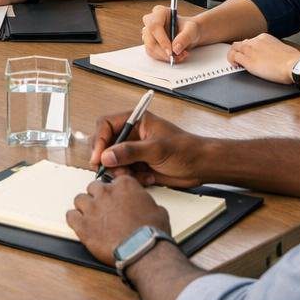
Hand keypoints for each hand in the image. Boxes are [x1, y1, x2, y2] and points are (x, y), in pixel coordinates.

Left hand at [65, 176, 172, 265]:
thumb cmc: (152, 233)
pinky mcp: (83, 225)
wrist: (143, 251)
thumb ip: (145, 202)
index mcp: (124, 185)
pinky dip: (75, 220)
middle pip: (94, 188)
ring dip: (85, 208)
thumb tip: (145, 205)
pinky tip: (81, 225)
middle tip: (105, 210)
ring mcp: (92, 208)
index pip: (113, 180)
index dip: (115, 192)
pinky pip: (70, 216)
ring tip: (92, 218)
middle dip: (98, 197)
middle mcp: (105, 193)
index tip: (116, 199)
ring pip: (80, 199)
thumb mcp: (158, 210)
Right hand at [88, 110, 205, 188]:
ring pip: (112, 161)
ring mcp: (133, 151)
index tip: (98, 157)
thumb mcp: (157, 149)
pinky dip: (132, 178)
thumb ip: (130, 152)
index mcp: (135, 121)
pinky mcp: (137, 165)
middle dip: (108, 159)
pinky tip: (147, 178)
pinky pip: (123, 172)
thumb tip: (107, 156)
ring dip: (120, 171)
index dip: (99, 140)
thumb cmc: (185, 149)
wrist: (201, 166)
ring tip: (135, 176)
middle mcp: (131, 135)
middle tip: (114, 170)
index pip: (105, 125)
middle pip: (105, 144)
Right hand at [142, 4, 204, 62]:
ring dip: (165, 56)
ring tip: (180, 55)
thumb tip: (175, 48)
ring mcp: (148, 32)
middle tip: (176, 57)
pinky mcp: (149, 42)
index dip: (162, 40)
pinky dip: (164, 58)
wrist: (189, 33)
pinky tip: (175, 56)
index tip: (171, 51)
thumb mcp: (192, 30)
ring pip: (150, 48)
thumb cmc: (189, 28)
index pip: (154, 26)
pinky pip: (152, 53)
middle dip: (163, 52)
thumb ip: (185, 37)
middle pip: (150, 39)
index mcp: (159, 12)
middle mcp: (150, 21)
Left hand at [227, 33, 299, 84]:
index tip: (250, 53)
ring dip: (233, 55)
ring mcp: (250, 50)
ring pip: (234, 48)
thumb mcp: (282, 49)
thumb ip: (273, 49)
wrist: (295, 65)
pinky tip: (235, 65)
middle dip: (240, 51)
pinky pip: (233, 57)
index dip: (248, 48)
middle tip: (240, 58)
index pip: (250, 41)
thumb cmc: (294, 61)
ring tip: (236, 62)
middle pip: (240, 44)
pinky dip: (232, 60)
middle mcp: (255, 41)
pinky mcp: (248, 61)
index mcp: (264, 37)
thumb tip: (272, 56)